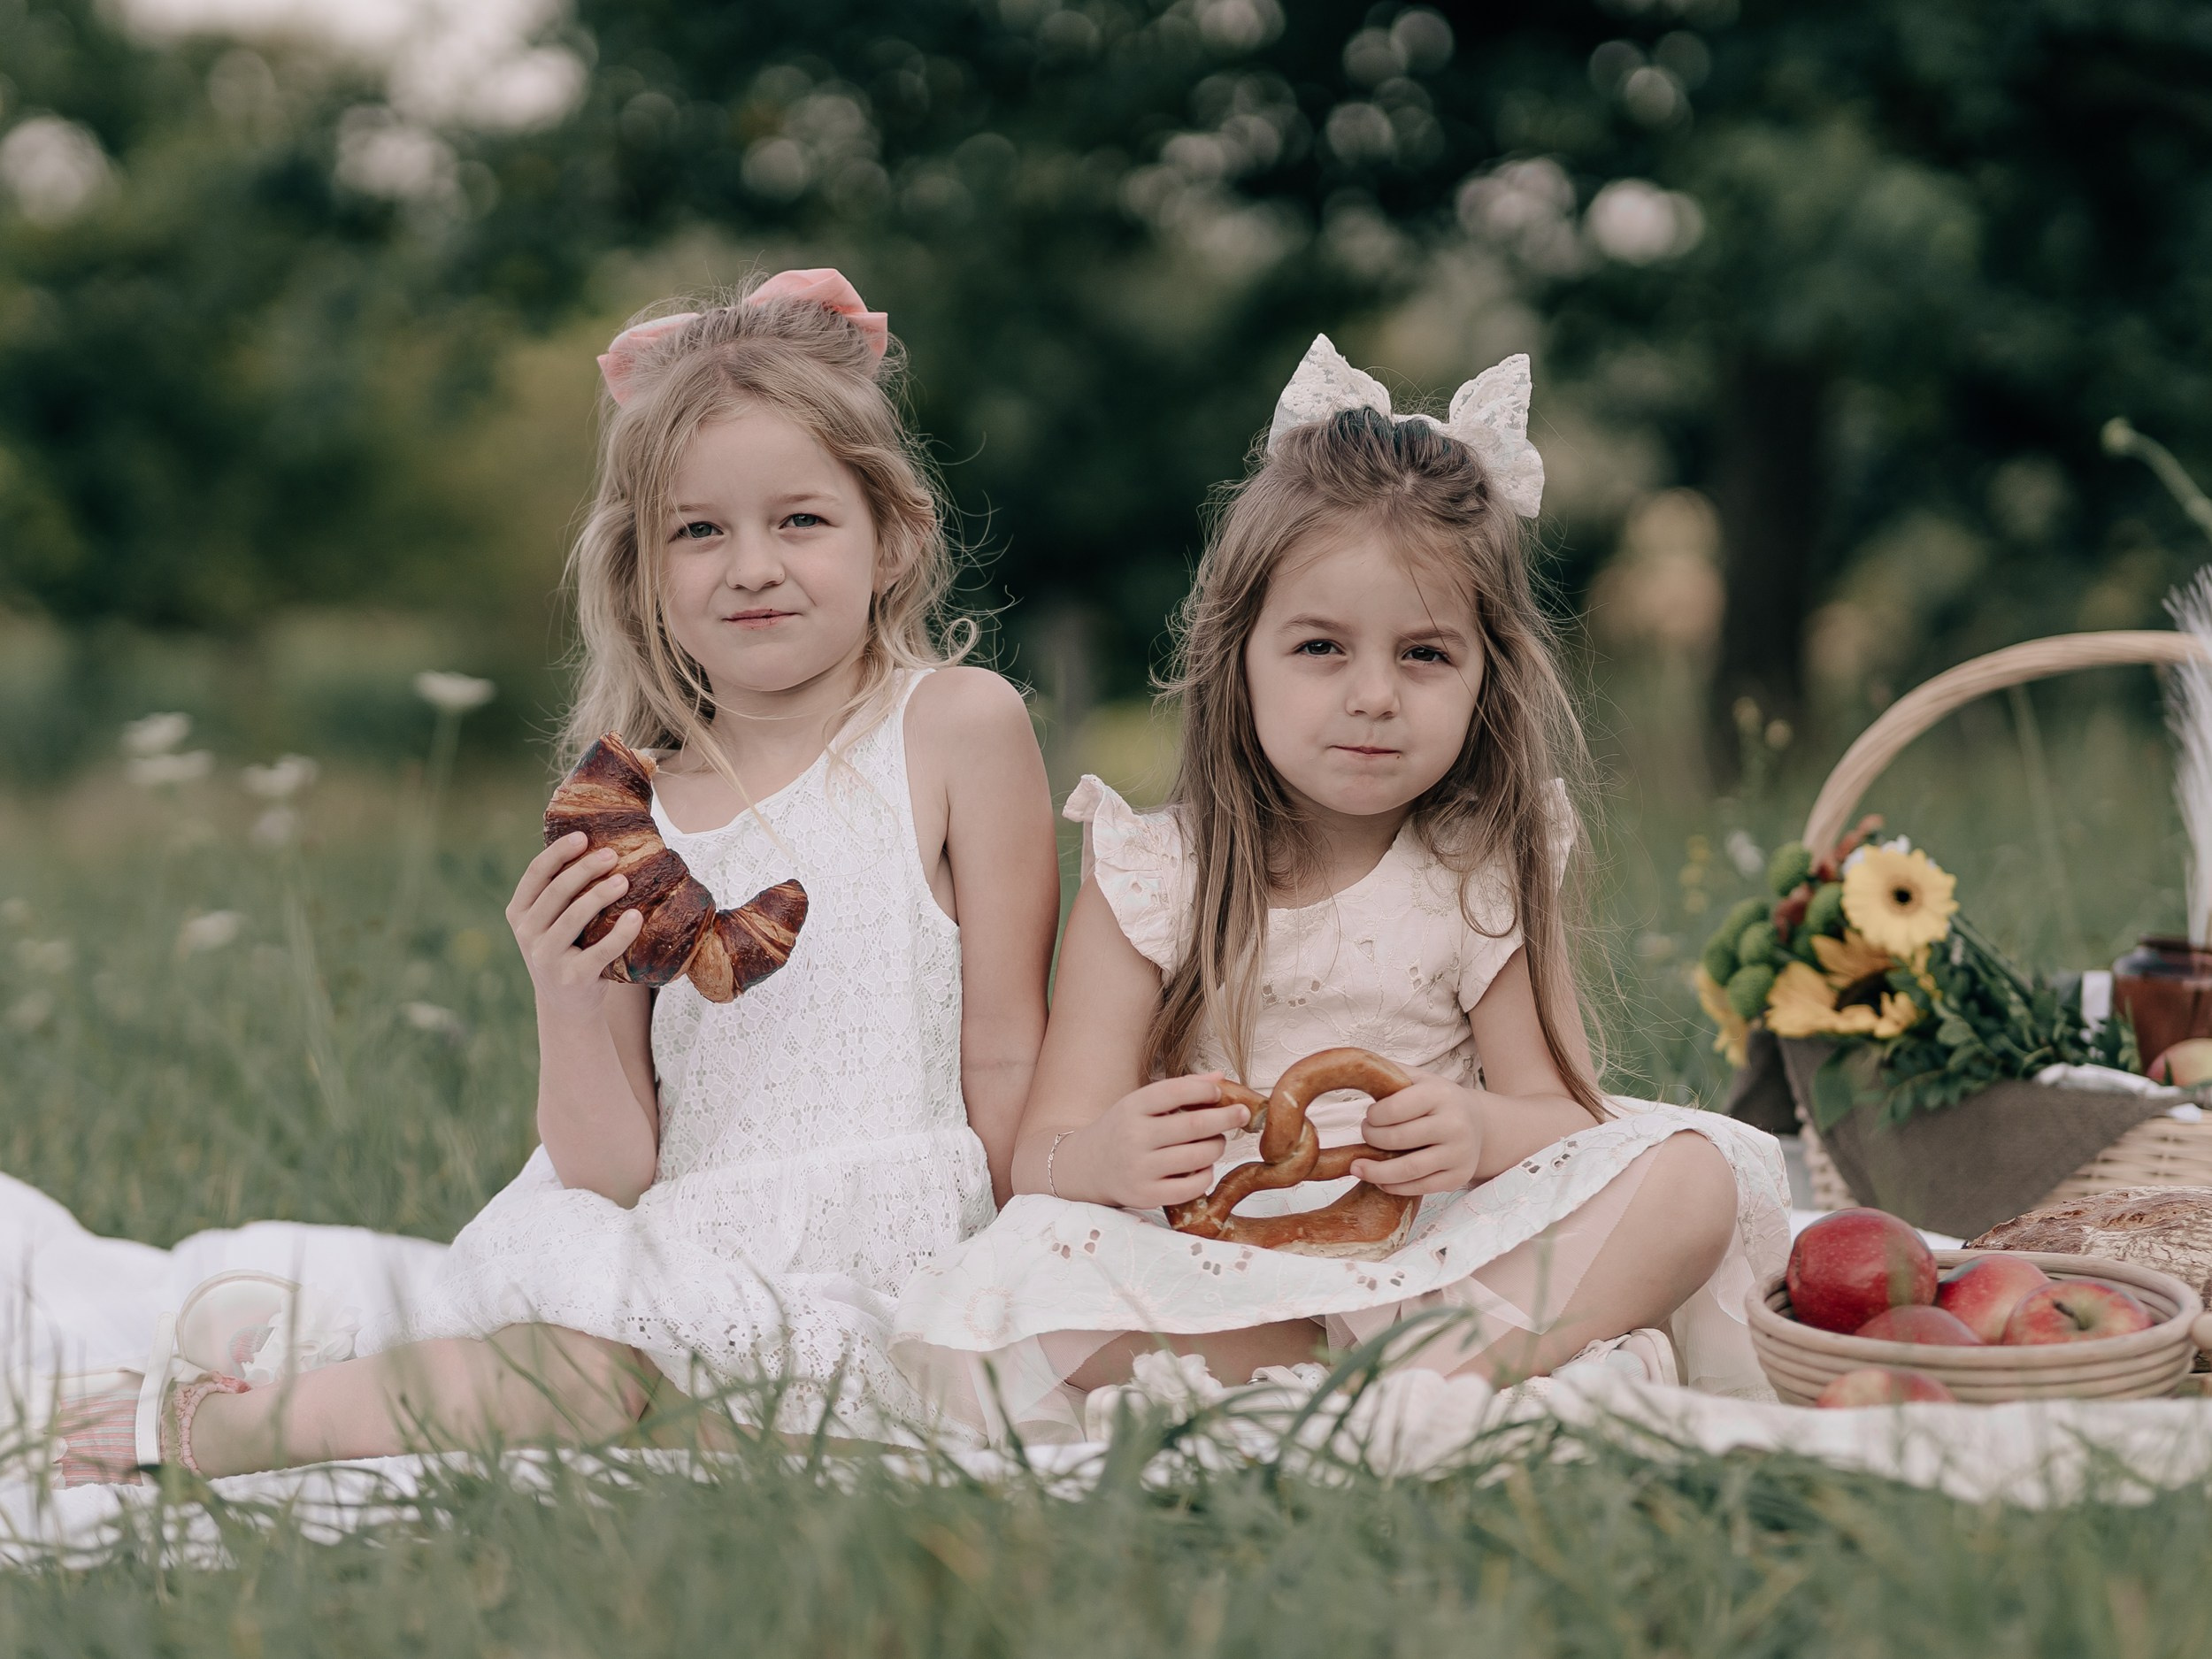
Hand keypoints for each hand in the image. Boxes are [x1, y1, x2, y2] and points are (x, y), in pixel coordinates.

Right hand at [506, 832, 644, 1021]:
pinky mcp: (573, 978)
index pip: (535, 874)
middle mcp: (527, 934)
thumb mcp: (550, 922)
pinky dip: (621, 933)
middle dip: (585, 869)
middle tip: (612, 854)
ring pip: (574, 917)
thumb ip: (560, 892)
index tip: (583, 836)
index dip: (558, 853)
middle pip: (557, 892)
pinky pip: (600, 950)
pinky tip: (637, 917)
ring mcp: (547, 957)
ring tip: (624, 880)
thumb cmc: (566, 948)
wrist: (567, 1004)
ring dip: (601, 895)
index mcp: (519, 913)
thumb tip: (594, 844)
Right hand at [1049, 1074, 1250, 1209]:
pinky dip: (1206, 1175)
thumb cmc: (1123, 1130)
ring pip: (1198, 1156)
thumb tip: (1220, 1076)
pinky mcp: (1145, 1195)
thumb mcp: (1141, 1104)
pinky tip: (1204, 1167)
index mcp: (1132, 1107)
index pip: (1175, 1091)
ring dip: (1217, 1147)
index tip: (1219, 1093)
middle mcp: (1134, 1136)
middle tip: (1241, 1114)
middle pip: (1194, 1126)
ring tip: (1216, 1142)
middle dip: (1225, 1118)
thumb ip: (1180, 1089)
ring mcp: (1139, 1168)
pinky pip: (1191, 1186)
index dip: (1204, 1090)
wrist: (1086, 1167)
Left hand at [1349, 1078, 1485, 1194]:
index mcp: (1440, 1094)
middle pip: (1398, 1139)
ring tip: (1357, 1167)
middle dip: (1372, 1139)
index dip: (1374, 1116)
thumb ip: (1390, 1071)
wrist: (1479, 1125)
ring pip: (1409, 1168)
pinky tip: (1381, 1180)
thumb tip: (1353, 1064)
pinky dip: (1395, 1187)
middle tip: (1365, 1136)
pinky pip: (1421, 1187)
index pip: (1395, 1108)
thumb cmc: (1438, 1101)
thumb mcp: (1420, 1079)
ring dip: (1376, 1172)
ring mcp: (1459, 1153)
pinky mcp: (1459, 1176)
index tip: (1369, 1117)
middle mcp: (1454, 1124)